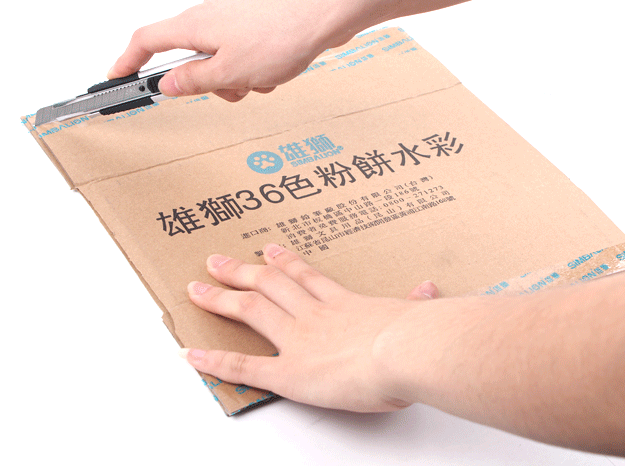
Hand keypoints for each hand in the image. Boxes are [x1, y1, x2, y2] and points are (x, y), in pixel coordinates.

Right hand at [108, 0, 354, 101]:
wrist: (327, 9)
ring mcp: (234, 11)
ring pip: (222, 56)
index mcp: (195, 23)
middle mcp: (210, 11)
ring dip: (240, 76)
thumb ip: (195, 82)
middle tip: (237, 89)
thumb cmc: (283, 34)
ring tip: (266, 77)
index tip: (118, 76)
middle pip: (192, 56)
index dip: (128, 60)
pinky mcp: (257, 15)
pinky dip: (256, 65)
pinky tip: (278, 66)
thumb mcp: (231, 72)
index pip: (146, 41)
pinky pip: (244, 49)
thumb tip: (168, 84)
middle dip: (211, 82)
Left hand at [179, 243, 437, 411]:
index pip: (309, 279)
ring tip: (198, 288)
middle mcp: (316, 315)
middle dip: (241, 271)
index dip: (287, 262)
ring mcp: (299, 339)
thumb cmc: (417, 335)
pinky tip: (193, 353)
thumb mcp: (420, 314)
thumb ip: (420, 303)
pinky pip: (244, 365)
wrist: (407, 349)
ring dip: (222, 297)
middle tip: (217, 260)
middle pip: (271, 285)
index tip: (271, 251)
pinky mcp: (290, 372)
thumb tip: (431, 289)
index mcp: (346, 304)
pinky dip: (215, 359)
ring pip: (252, 309)